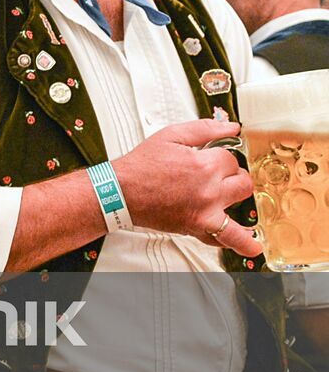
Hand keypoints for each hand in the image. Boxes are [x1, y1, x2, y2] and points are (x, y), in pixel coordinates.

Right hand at [113, 119, 260, 257]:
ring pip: (244, 210)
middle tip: (220, 176)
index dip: (220, 156)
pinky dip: (242, 244)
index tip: (210, 158)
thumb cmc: (141, 166)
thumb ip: (204, 129)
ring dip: (247, 206)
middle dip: (234, 176)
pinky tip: (251, 244)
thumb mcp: (170, 136)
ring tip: (243, 204)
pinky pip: (227, 239)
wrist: (121, 192)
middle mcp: (210, 190)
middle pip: (243, 182)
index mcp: (204, 165)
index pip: (230, 158)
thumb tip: (231, 127)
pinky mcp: (198, 228)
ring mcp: (206, 211)